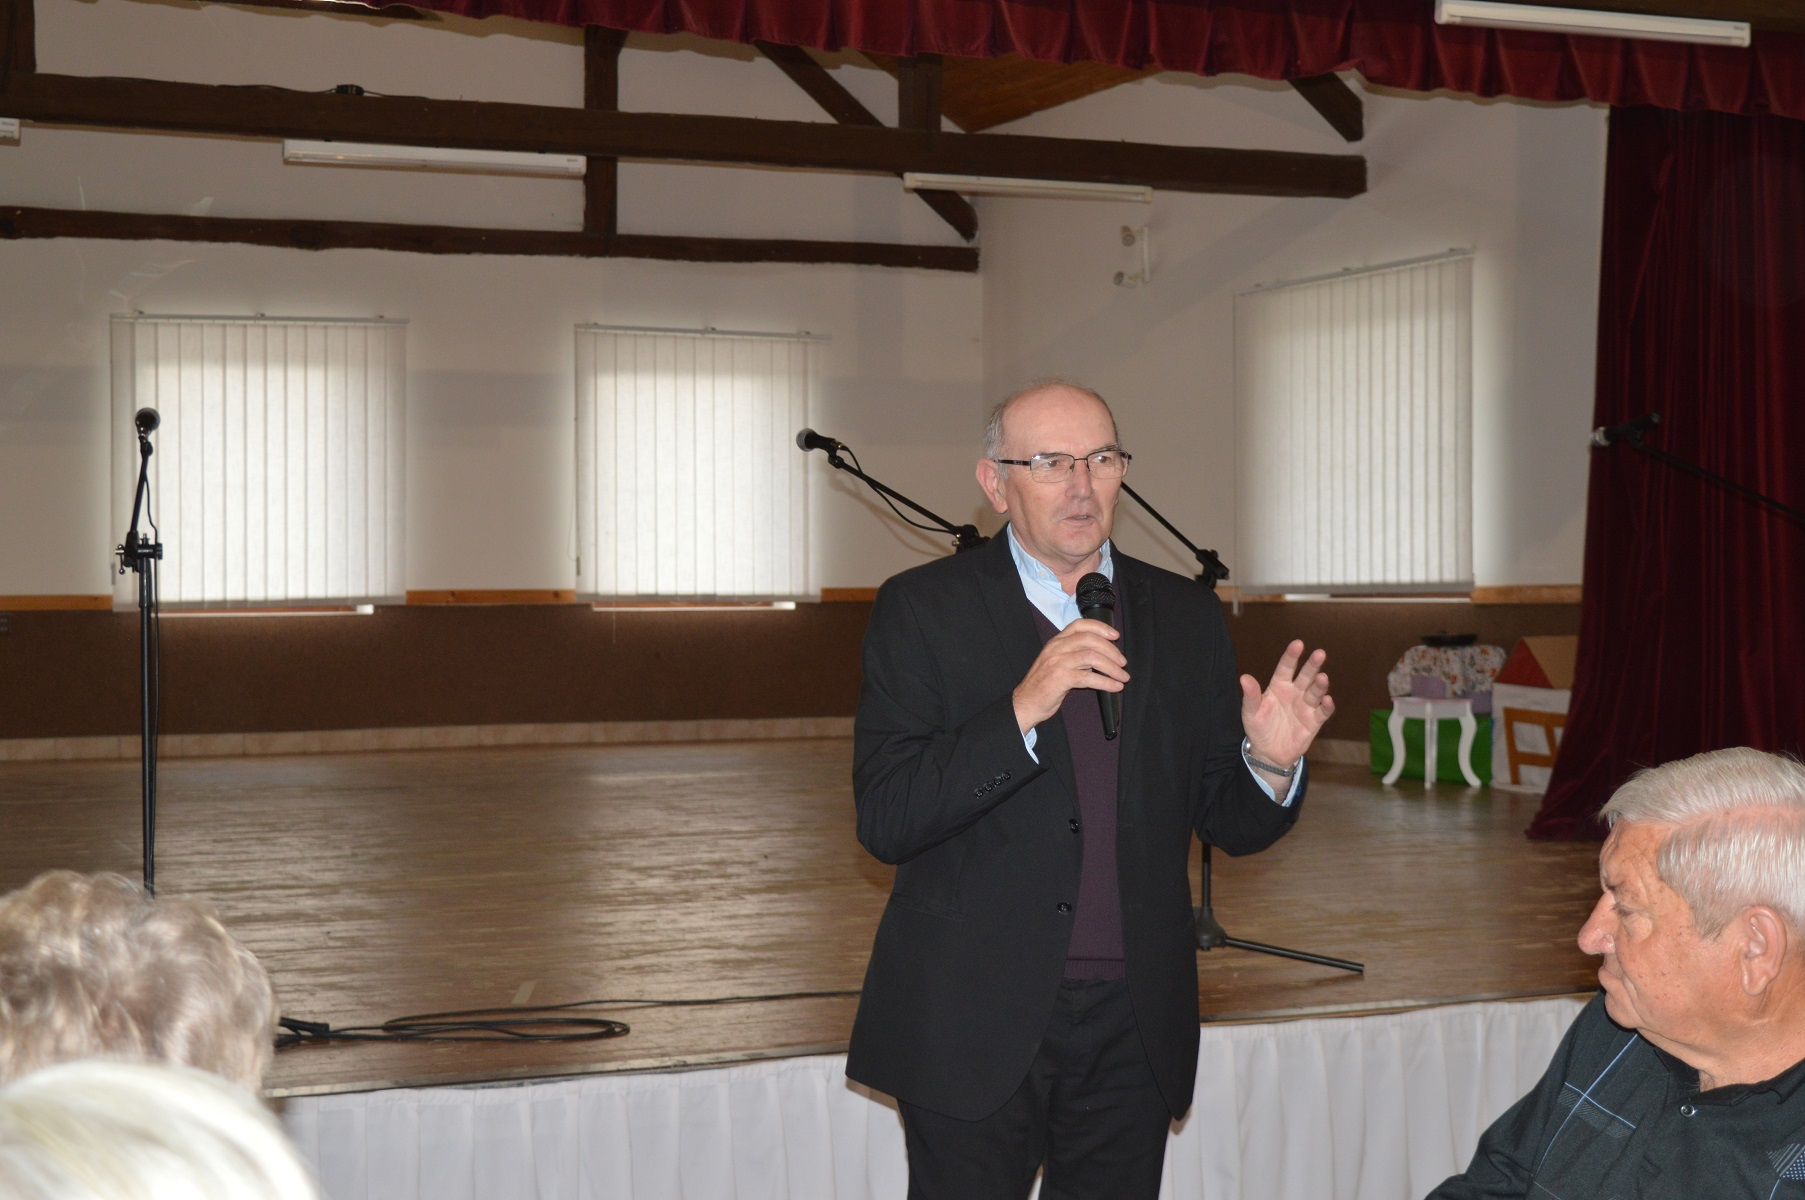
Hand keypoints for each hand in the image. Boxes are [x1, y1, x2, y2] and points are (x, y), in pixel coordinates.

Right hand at [1012, 619, 1125, 733]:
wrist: (1025, 702)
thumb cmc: (1043, 684)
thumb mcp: (1057, 662)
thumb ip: (1075, 655)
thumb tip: (1102, 656)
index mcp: (1056, 642)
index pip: (1080, 625)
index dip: (1100, 627)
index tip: (1115, 635)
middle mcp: (1056, 648)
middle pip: (1090, 640)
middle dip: (1111, 650)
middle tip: (1122, 663)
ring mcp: (1057, 662)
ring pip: (1091, 657)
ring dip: (1112, 667)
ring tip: (1122, 677)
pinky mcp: (1060, 679)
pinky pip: (1088, 677)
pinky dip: (1105, 682)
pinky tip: (1114, 687)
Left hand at [1240, 640, 1332, 771]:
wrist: (1268, 753)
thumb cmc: (1259, 728)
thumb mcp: (1250, 713)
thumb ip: (1250, 696)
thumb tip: (1244, 677)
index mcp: (1278, 686)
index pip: (1286, 668)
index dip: (1291, 656)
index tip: (1298, 644)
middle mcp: (1295, 693)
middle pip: (1305, 676)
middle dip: (1312, 665)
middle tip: (1320, 653)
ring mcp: (1305, 706)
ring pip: (1315, 692)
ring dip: (1320, 685)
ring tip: (1322, 678)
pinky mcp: (1314, 721)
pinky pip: (1323, 712)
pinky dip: (1327, 706)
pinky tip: (1328, 700)